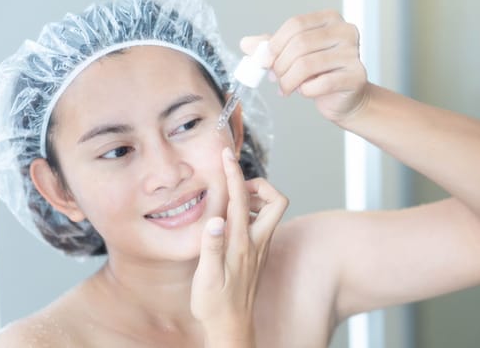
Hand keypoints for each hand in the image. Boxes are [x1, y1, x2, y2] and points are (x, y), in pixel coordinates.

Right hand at [190, 147, 287, 346]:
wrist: (231, 327)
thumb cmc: (215, 305)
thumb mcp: (206, 278)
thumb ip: (210, 248)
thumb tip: (215, 219)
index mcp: (241, 244)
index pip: (240, 200)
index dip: (234, 174)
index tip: (226, 155)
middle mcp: (256, 243)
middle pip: (275, 201)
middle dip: (259, 185)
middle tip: (236, 186)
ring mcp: (259, 248)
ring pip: (271, 211)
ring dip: (255, 198)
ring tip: (231, 201)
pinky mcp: (257, 253)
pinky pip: (261, 222)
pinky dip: (250, 212)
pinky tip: (231, 220)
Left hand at [241, 10, 368, 122]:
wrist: (344, 98)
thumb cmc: (320, 74)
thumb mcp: (293, 56)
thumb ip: (271, 48)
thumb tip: (246, 44)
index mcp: (329, 20)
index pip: (295, 24)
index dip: (275, 44)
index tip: (265, 61)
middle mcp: (345, 31)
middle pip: (299, 44)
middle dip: (280, 65)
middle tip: (275, 78)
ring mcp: (353, 54)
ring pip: (306, 65)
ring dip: (288, 81)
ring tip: (286, 87)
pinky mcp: (356, 76)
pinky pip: (319, 84)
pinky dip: (305, 91)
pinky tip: (305, 92)